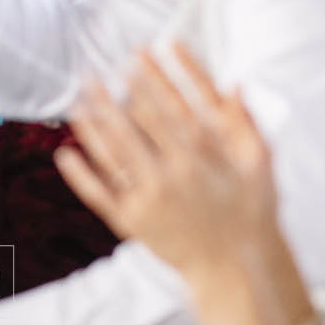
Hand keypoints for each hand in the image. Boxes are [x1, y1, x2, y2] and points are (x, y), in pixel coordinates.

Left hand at [53, 45, 277, 274]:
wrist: (234, 269)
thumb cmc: (250, 213)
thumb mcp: (260, 167)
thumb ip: (246, 124)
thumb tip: (236, 85)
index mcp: (200, 157)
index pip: (168, 107)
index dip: (149, 79)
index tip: (133, 55)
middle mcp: (171, 175)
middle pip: (132, 125)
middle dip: (110, 95)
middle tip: (90, 70)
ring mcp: (149, 199)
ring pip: (112, 154)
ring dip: (91, 125)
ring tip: (76, 100)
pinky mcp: (134, 222)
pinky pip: (100, 193)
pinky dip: (80, 174)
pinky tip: (64, 153)